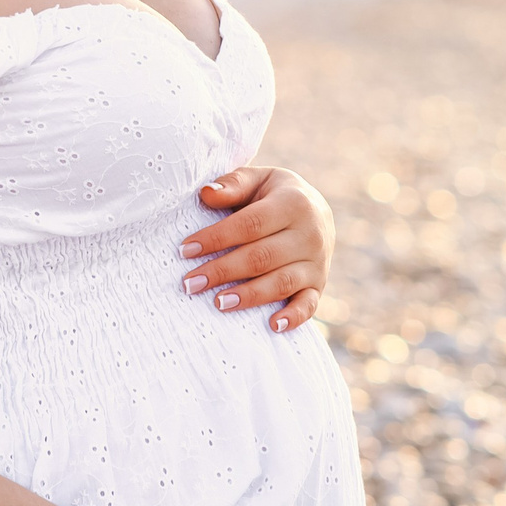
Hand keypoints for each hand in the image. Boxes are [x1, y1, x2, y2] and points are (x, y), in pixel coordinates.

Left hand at [182, 166, 334, 333]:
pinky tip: (272, 325)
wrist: (317, 210)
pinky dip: (293, 317)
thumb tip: (205, 194)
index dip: (216, 238)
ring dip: (248, 296)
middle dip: (222, 271)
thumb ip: (233, 185)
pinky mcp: (319, 285)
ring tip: (218, 302)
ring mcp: (317, 263)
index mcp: (293, 203)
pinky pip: (309, 305)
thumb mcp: (258, 180)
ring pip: (281, 282)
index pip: (249, 224)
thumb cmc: (275, 195)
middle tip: (190, 283)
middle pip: (261, 257)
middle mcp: (310, 234)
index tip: (186, 249)